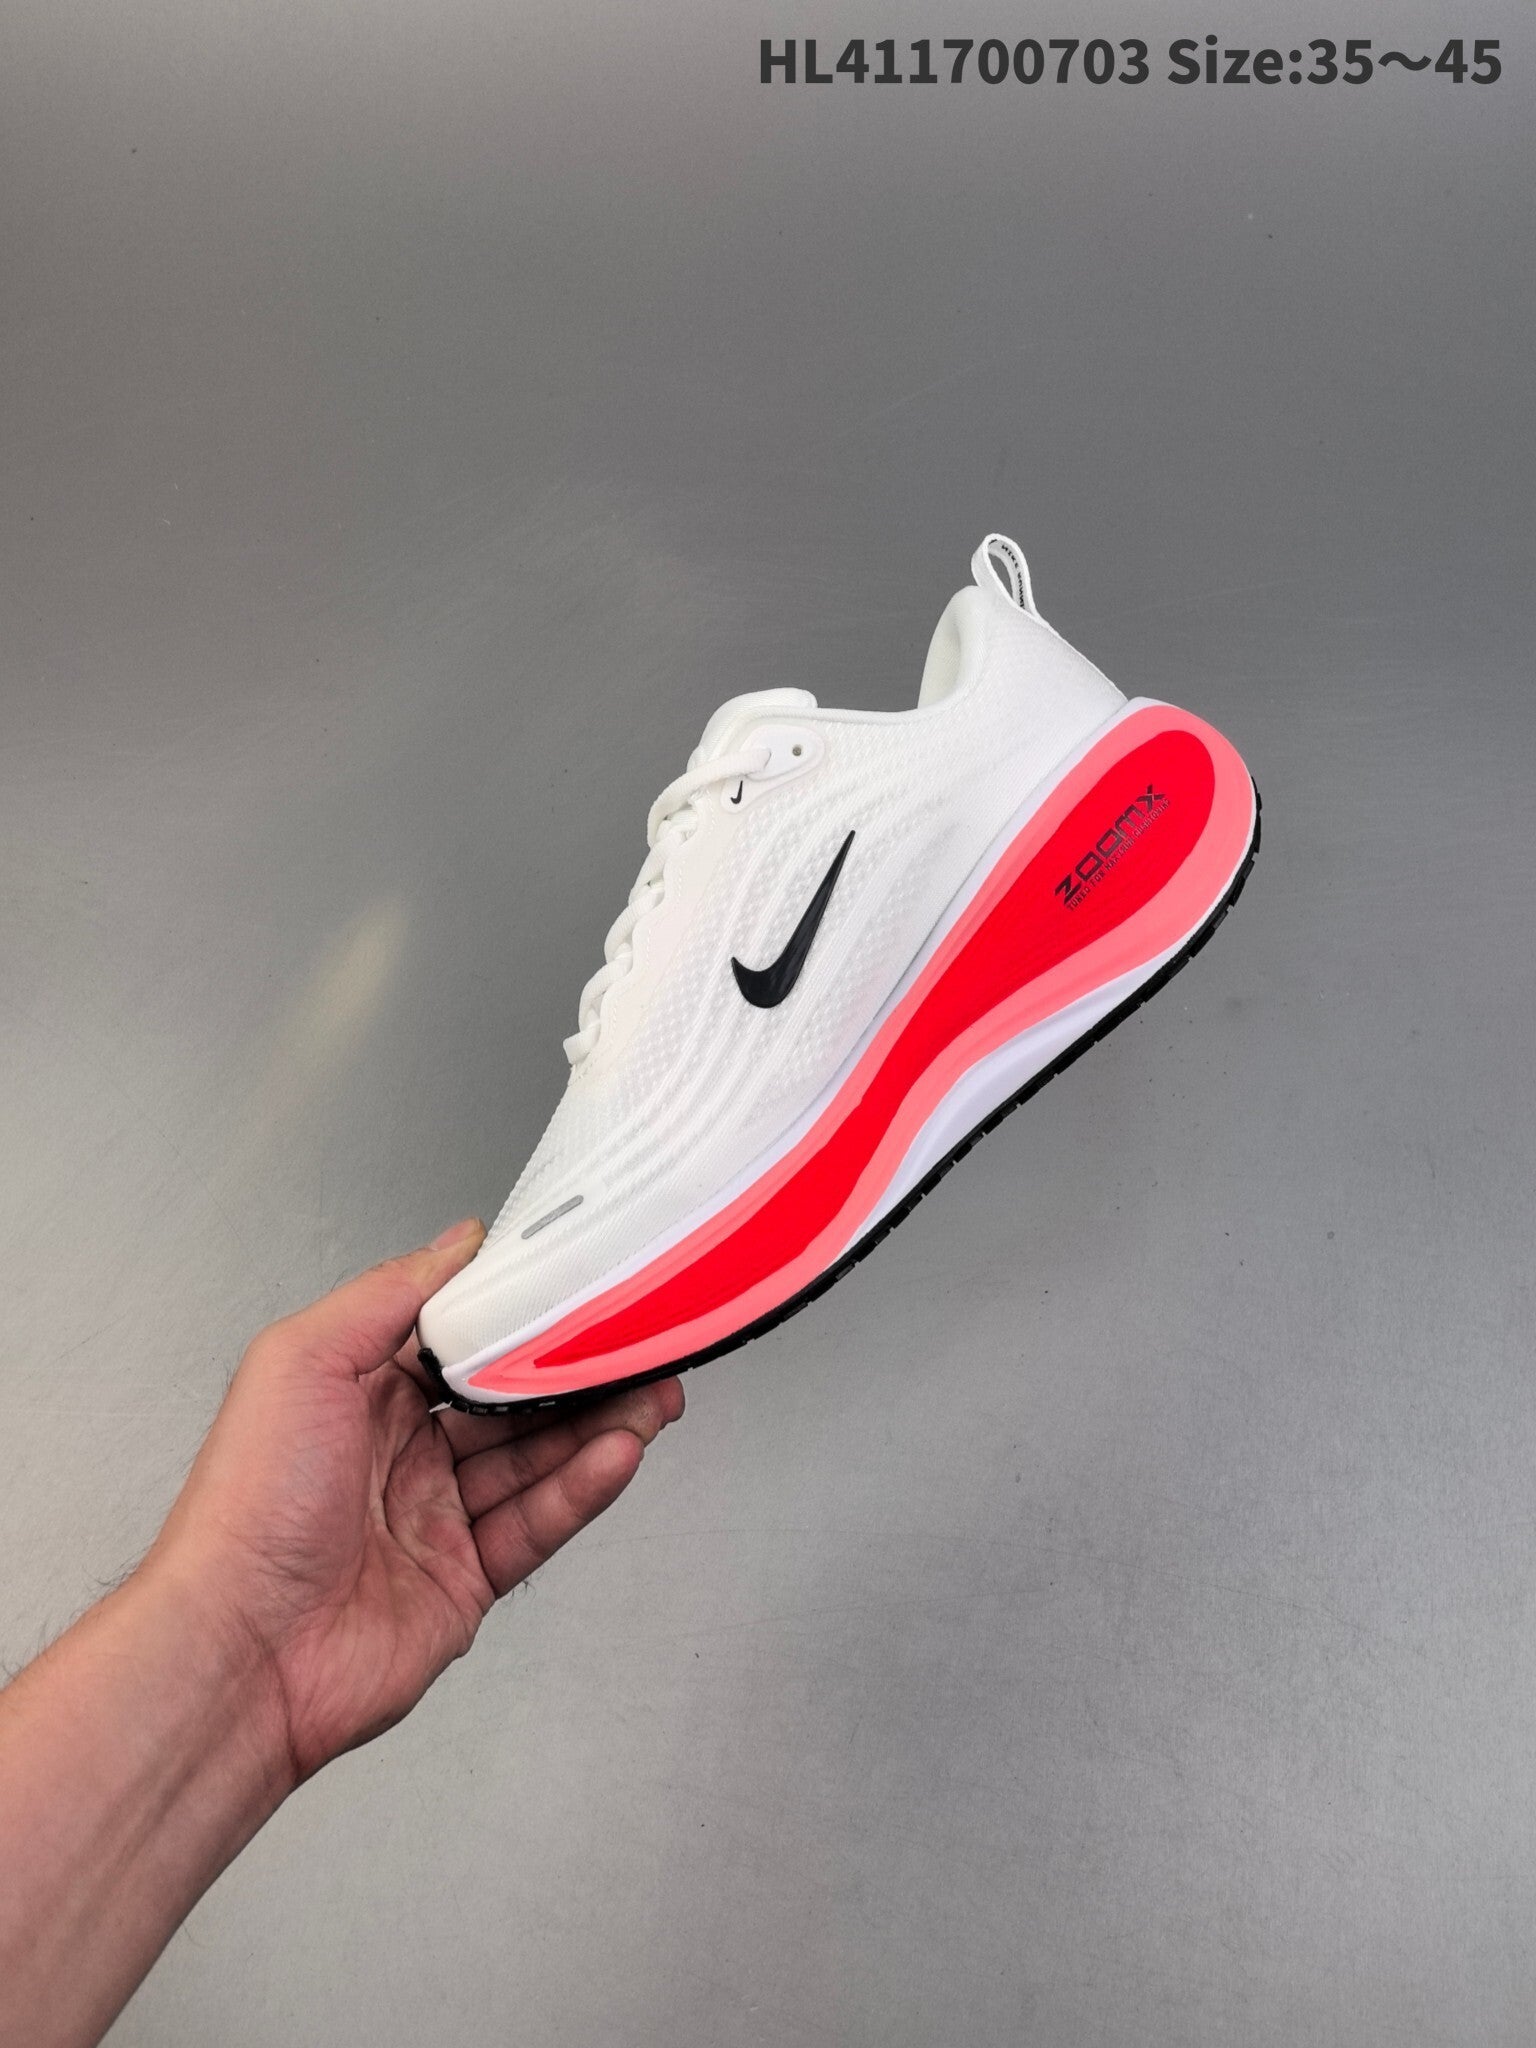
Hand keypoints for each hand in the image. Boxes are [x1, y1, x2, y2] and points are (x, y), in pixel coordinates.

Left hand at [147, 1220, 683, 1786]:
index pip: (458, 1340)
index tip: (576, 1287)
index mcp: (356, 1394)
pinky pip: (538, 1523)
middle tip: (639, 1346)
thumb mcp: (303, 1361)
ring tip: (653, 1396)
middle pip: (512, 1401)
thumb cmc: (246, 1508)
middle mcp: (398, 1454)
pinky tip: (620, 1453)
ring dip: (598, 1426)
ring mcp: (434, 1520)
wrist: (240, 1650)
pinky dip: (584, 1487)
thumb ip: (389, 1294)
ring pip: (537, 1460)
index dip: (519, 1316)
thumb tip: (458, 1242)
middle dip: (578, 1374)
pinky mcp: (464, 1581)